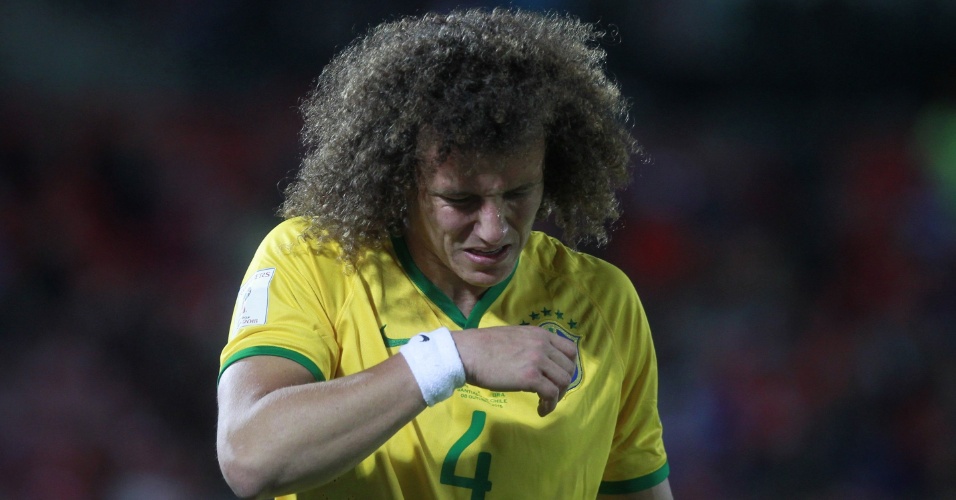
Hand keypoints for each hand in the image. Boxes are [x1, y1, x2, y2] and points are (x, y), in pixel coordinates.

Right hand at [451, 326, 577, 415]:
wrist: (467, 353)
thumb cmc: (484, 346)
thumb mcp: (515, 337)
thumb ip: (531, 344)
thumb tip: (539, 360)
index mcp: (540, 334)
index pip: (570, 349)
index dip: (569, 366)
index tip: (559, 376)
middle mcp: (543, 345)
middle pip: (569, 368)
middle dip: (564, 384)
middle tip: (552, 393)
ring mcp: (537, 361)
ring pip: (563, 382)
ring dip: (557, 396)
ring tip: (545, 403)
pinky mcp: (530, 378)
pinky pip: (551, 394)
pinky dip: (550, 405)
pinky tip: (541, 410)